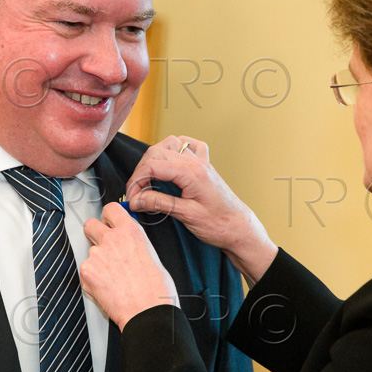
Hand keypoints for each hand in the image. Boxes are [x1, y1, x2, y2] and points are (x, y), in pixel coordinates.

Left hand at [81, 203, 178, 330]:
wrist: (147, 311)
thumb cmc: (156, 289)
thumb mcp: (151, 254)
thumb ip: (133, 242)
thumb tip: (127, 241)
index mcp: (130, 231)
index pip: (110, 209)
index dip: (108, 217)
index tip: (109, 222)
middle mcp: (111, 239)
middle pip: (90, 224)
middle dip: (94, 234)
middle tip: (104, 246)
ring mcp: (96, 255)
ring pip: (89, 251)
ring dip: (97, 261)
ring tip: (113, 277)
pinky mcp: (87, 272)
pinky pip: (86, 270)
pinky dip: (93, 278)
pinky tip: (107, 287)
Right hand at [125, 135, 277, 283]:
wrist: (240, 228)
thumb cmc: (219, 224)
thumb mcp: (186, 215)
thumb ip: (159, 203)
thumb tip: (135, 199)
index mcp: (192, 173)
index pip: (153, 165)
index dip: (136, 181)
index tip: (131, 197)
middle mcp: (196, 162)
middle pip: (157, 152)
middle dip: (141, 171)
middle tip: (137, 193)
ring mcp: (201, 161)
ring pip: (170, 144)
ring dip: (155, 158)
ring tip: (149, 178)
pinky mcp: (204, 166)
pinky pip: (188, 145)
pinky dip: (175, 148)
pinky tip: (170, 161)